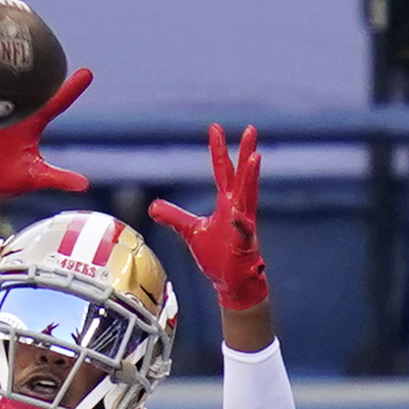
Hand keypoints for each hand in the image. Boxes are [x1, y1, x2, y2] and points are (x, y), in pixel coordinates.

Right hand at [0, 67, 92, 209]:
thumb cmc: (5, 181)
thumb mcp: (33, 179)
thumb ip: (58, 179)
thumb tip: (84, 185)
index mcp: (33, 124)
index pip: (57, 103)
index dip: (71, 89)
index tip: (88, 73)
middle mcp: (16, 114)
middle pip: (31, 89)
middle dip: (38, 74)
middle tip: (46, 58)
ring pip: (4, 89)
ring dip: (8, 78)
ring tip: (16, 63)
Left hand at [149, 123, 267, 311]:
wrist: (231, 280)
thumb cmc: (216, 254)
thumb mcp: (190, 231)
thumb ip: (173, 216)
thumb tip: (154, 205)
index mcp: (226, 203)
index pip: (222, 171)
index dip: (218, 150)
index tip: (215, 128)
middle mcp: (238, 208)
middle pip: (242, 176)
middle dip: (246, 152)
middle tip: (250, 129)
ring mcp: (244, 224)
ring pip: (250, 196)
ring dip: (252, 177)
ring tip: (255, 157)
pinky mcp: (244, 244)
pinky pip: (243, 231)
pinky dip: (241, 223)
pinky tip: (237, 214)